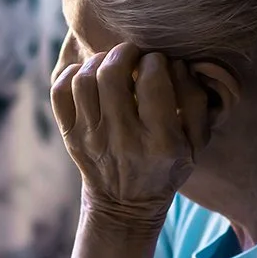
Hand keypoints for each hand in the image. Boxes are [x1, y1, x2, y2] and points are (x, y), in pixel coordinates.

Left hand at [50, 43, 210, 231]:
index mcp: (159, 140)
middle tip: (133, 54)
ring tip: (112, 62)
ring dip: (99, 61)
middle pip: (112, 74)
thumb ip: (195, 101)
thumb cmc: (166, 167)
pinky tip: (90, 76)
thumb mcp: (196, 144)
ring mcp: (91, 137)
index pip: (152, 80)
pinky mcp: (71, 136)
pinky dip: (72, 75)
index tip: (158, 63)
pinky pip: (60, 93)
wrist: (125, 205)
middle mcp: (122, 138)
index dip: (156, 61)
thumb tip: (177, 64)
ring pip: (84, 79)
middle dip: (124, 53)